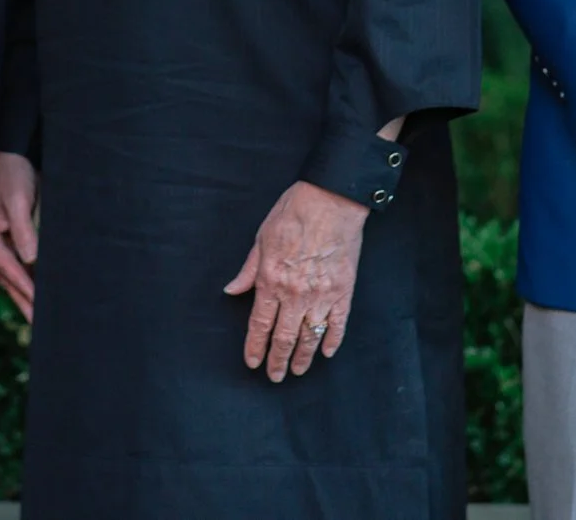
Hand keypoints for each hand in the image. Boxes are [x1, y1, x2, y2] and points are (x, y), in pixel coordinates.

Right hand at [0, 151, 40, 320]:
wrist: (4, 156)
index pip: (10, 270)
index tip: (40, 310)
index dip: (27, 290)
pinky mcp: (3, 240)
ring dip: (25, 296)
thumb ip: (23, 229)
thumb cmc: (9, 175)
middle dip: (25, 303)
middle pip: (8, 281)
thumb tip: (32, 259)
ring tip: (39, 319)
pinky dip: (25, 281)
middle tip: (41, 327)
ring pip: (11, 277)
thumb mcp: (17, 199)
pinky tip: (36, 293)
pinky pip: (14, 266)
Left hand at [224, 181, 367, 382]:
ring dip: (303, 357)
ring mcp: (322, 295)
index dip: (255, 347)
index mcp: (271, 281)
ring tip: (297, 370)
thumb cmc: (293, 214)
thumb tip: (232, 291)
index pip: (260, 325)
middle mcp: (295, 294)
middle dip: (277, 361)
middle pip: (284, 338)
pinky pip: (338, 324)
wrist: (331, 200)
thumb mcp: (261, 238)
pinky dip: (332, 340)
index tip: (253, 363)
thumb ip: (248, 270)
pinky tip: (327, 352)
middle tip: (275, 376)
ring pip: (310, 336)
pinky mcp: (344, 291)